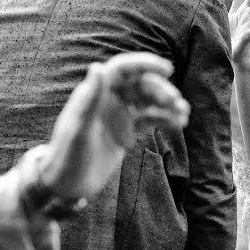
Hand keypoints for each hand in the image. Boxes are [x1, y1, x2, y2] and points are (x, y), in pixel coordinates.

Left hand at [39, 52, 189, 201]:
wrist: (65, 186)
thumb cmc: (67, 157)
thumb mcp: (78, 129)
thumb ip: (90, 99)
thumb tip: (98, 66)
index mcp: (96, 93)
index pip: (123, 69)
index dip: (145, 64)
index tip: (168, 69)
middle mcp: (109, 100)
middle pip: (141, 85)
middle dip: (161, 90)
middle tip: (177, 103)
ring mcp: (118, 115)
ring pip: (148, 101)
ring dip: (167, 104)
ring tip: (183, 114)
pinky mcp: (126, 131)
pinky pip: (149, 119)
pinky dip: (165, 119)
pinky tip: (178, 124)